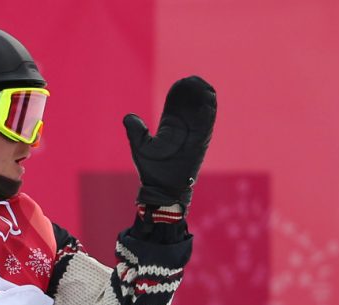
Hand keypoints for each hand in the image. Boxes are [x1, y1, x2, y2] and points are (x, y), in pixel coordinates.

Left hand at [122, 76, 216, 209]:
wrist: (163, 190)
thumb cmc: (152, 172)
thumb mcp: (141, 148)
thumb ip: (136, 131)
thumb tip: (128, 116)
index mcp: (171, 130)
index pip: (177, 108)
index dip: (180, 95)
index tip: (183, 82)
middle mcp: (184, 132)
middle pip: (192, 107)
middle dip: (193, 93)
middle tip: (193, 79)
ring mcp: (193, 138)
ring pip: (202, 114)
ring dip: (203, 99)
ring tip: (202, 85)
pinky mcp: (200, 144)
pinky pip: (207, 124)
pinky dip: (208, 111)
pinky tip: (209, 98)